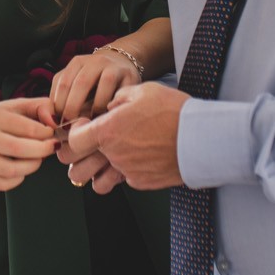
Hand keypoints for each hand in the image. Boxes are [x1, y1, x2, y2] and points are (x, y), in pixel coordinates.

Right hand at [0, 97, 56, 190]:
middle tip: (50, 148)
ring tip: (36, 158)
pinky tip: (19, 168)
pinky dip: (18, 178)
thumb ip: (39, 106)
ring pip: (13, 171)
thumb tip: (55, 121)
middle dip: (43, 151)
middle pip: (21, 150)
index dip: (47, 133)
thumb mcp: (14, 106)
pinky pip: (4, 184)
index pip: (29, 128)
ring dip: (32, 166)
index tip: (50, 134)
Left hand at [49, 47, 140, 121]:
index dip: (58, 105)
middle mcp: (95, 61)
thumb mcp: (75, 84)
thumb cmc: (93, 82)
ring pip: (104, 84)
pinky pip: (121, 91)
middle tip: (71, 127)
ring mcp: (113, 67)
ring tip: (90, 124)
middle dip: (74, 108)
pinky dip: (113, 105)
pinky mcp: (129, 75)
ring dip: (96, 107)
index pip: (63, 83)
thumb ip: (62, 98)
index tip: (56, 122)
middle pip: (81, 83)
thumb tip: (52, 120)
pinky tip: (107, 117)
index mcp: (77, 62)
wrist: (121, 64)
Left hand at [64, 83, 187, 190]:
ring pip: (99, 181)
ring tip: (112, 158)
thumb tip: (110, 106)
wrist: (202, 137)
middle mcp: (114, 154)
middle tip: (87, 149)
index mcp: (108, 131)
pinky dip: (129, 172)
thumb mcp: (142, 91)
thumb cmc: (174, 112)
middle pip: (76, 167)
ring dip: (100, 172)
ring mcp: (128, 171)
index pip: (72, 140)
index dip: (74, 133)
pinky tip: (141, 159)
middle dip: (77, 159)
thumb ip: (119, 98)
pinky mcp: (142, 182)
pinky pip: (126, 180)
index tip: (83, 127)